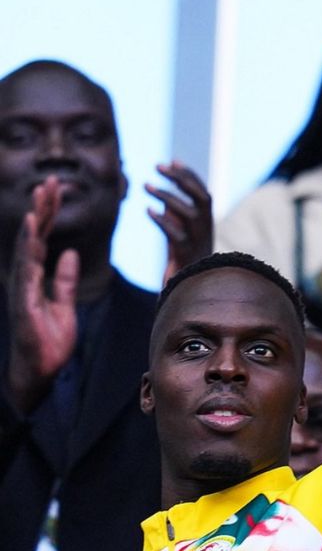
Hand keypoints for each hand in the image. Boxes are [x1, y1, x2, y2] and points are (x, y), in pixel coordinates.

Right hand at [7, 178, 77, 412]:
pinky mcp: (23, 300)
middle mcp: (26, 277)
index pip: (43, 237)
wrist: (42, 370)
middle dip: (42, 207)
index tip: (57, 189)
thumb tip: (70, 254)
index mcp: (36, 276)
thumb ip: (65, 280)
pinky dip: (29, 247)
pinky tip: (32, 228)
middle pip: (34, 235)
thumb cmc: (49, 340)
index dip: (50, 213)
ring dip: (35, 220)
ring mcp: (23, 287)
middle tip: (50, 180)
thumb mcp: (65, 305)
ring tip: (41, 195)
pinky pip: (26, 268)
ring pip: (27, 246)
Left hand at [146, 162, 212, 282]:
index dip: (188, 175)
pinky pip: (176, 235)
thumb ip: (175, 215)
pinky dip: (163, 221)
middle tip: (158, 166)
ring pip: (189, 214)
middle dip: (181, 179)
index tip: (171, 160)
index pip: (202, 192)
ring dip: (167, 196)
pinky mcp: (186, 256)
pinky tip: (147, 210)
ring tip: (146, 185)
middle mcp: (206, 229)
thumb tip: (163, 195)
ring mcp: (198, 242)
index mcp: (206, 222)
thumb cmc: (182, 262)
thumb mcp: (179, 235)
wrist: (189, 292)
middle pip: (201, 198)